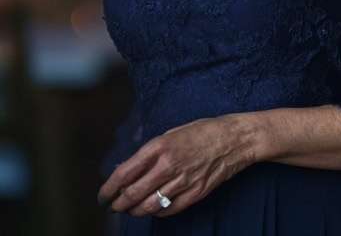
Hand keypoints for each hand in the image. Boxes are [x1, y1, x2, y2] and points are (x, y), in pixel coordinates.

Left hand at [98, 112, 256, 216]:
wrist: (233, 139)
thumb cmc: (201, 131)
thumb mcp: (171, 133)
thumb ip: (149, 153)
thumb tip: (125, 169)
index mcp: (160, 146)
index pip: (125, 172)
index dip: (109, 187)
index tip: (102, 195)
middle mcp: (168, 165)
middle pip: (133, 194)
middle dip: (118, 203)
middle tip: (113, 206)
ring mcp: (182, 181)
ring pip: (149, 205)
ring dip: (135, 210)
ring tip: (130, 209)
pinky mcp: (195, 194)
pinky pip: (169, 210)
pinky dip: (157, 212)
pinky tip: (153, 209)